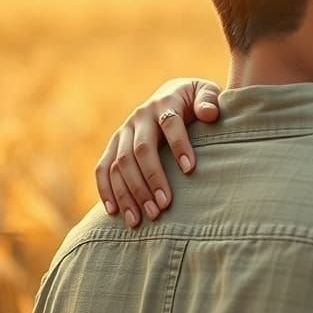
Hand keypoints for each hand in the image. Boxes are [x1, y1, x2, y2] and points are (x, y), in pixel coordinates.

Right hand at [95, 78, 220, 227]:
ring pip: (120, 163)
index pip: (170, 123)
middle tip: (163, 206)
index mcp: (166, 102)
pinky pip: (103, 168)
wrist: (172, 94)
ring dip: (130, 192)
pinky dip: (105, 189)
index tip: (190, 170)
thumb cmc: (195, 100)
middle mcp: (141, 116)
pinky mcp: (114, 144)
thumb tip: (209, 114)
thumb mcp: (205, 93)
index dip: (179, 145)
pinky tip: (113, 212)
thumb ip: (209, 100)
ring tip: (141, 219)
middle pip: (142, 149)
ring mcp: (124, 131)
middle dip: (152, 179)